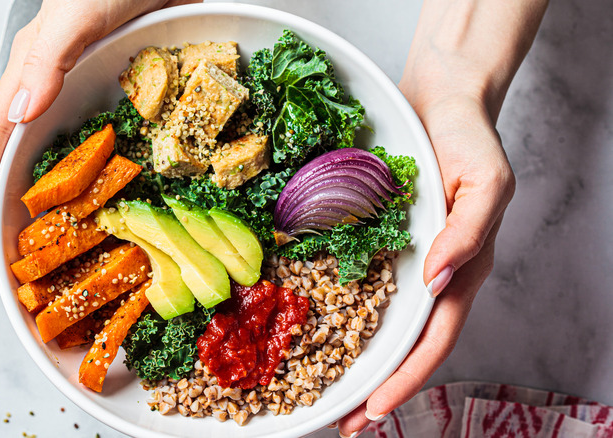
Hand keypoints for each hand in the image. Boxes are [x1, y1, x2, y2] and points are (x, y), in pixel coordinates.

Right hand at [0, 0, 198, 229]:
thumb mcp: (75, 17)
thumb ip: (46, 61)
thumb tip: (20, 115)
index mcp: (32, 67)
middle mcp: (53, 83)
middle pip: (24, 147)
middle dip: (17, 192)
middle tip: (23, 240)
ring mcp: (85, 89)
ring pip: (61, 146)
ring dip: (58, 185)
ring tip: (61, 226)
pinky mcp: (117, 90)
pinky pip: (101, 136)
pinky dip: (98, 166)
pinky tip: (108, 187)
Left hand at [334, 0, 545, 433]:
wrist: (441, 99)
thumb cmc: (469, 138)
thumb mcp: (485, 181)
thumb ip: (468, 233)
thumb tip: (439, 281)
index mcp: (462, 269)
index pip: (434, 338)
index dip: (406, 378)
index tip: (373, 410)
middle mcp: (433, 274)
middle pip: (406, 344)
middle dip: (377, 388)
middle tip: (343, 423)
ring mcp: (407, 261)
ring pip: (383, 324)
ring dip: (358, 362)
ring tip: (327, 394)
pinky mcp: (382, 242)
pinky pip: (363, 285)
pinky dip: (344, 315)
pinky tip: (318, 330)